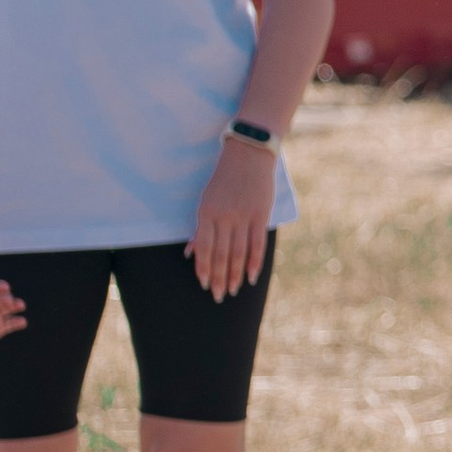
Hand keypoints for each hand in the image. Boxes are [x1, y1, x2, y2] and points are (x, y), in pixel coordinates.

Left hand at [0, 277, 23, 370]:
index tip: (6, 286)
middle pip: (2, 298)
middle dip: (8, 298)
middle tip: (10, 301)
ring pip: (9, 309)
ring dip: (16, 305)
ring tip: (21, 305)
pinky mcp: (0, 328)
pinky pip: (12, 324)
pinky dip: (18, 322)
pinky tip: (22, 322)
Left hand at [189, 137, 276, 300]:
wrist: (249, 154)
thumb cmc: (225, 179)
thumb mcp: (207, 200)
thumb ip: (200, 227)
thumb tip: (191, 253)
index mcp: (206, 213)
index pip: (204, 248)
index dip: (204, 268)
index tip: (204, 284)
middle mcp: (224, 217)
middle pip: (220, 254)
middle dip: (219, 278)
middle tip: (219, 296)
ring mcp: (243, 216)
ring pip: (238, 253)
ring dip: (235, 274)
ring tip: (233, 290)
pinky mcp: (260, 215)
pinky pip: (257, 243)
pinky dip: (254, 262)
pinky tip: (251, 277)